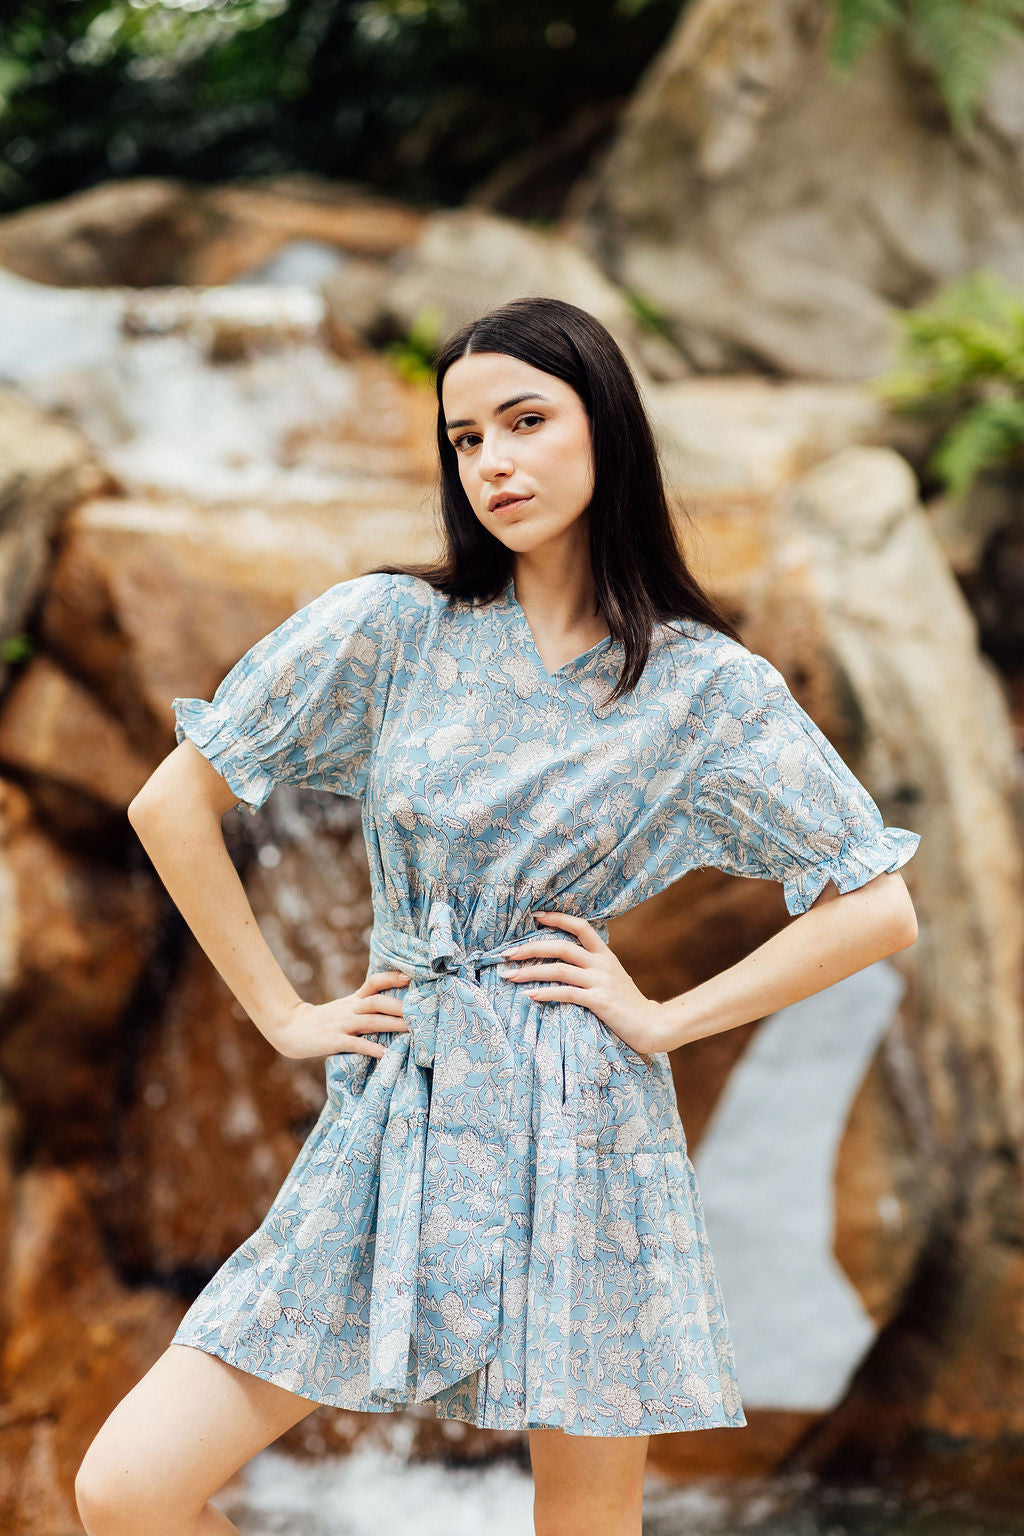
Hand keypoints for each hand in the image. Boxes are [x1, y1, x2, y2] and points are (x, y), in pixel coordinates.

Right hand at [271, 970, 410, 1060]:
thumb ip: (365, 1006)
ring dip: (392, 1025)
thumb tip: (395, 1008)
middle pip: (378, 1002)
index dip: (391, 978)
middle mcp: (350, 1009)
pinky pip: (356, 1044)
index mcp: (354, 1000)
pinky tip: (384, 1053)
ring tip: (412, 1030)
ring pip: (371, 1022)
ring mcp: (342, 1025)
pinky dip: (371, 1048)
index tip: (409, 977)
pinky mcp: (334, 1041)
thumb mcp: (345, 1008)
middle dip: (400, 1006)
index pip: (374, 983)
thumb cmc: (324, 1021)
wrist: (292, 1028)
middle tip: (421, 1011)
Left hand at [499, 911, 667, 1057]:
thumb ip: (594, 966)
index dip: (558, 919)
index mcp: (605, 955)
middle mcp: (602, 964)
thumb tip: (567, 960)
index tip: (536, 916)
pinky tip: (530, 995)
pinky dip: (546, 993)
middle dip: (531, 947)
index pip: (581, 927)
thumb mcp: (613, 977)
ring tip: (509, 976)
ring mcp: (601, 982)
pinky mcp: (600, 1001)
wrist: (653, 1025)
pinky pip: (567, 993)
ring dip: (531, 972)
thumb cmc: (629, 1004)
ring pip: (559, 969)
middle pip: (562, 946)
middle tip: (507, 953)